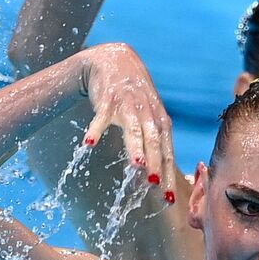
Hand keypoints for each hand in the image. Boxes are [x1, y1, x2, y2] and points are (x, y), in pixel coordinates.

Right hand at [78, 43, 176, 202]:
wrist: (115, 60)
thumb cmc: (135, 97)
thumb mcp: (152, 117)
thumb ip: (158, 142)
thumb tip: (165, 174)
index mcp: (161, 122)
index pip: (168, 153)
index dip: (168, 175)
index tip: (168, 198)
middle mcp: (148, 114)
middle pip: (154, 143)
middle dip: (155, 164)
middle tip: (154, 185)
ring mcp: (128, 105)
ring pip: (134, 129)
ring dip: (135, 147)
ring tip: (135, 166)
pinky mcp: (108, 99)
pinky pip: (101, 116)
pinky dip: (96, 129)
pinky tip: (90, 143)